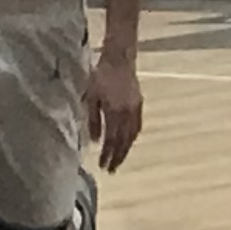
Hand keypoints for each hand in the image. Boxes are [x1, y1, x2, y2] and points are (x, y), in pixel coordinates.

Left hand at [84, 48, 144, 169]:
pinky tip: (129, 142)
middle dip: (117, 157)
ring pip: (132, 136)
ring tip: (119, 161)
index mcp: (114, 112)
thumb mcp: (91, 96)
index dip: (107, 154)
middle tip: (111, 171)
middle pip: (123, 141)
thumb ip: (93, 119)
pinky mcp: (139, 104)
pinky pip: (137, 126)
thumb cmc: (100, 76)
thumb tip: (95, 141)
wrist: (119, 59)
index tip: (103, 166)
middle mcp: (127, 113)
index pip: (111, 140)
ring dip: (126, 150)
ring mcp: (135, 109)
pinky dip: (132, 138)